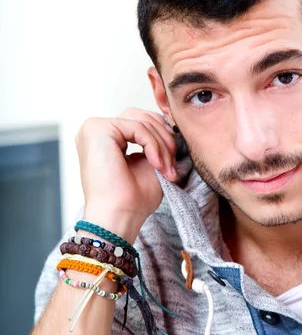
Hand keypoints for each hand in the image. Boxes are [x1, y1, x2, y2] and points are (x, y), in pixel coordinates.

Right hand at [75, 108, 177, 240]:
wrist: (119, 217)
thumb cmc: (132, 199)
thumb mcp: (150, 162)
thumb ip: (156, 142)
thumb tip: (173, 126)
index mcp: (105, 138)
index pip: (140, 121)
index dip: (162, 137)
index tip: (173, 163)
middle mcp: (95, 130)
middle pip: (142, 117)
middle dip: (164, 139)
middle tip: (172, 166)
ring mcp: (94, 128)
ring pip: (142, 121)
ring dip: (161, 145)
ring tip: (166, 169)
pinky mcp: (98, 129)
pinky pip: (138, 127)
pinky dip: (153, 146)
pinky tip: (158, 165)